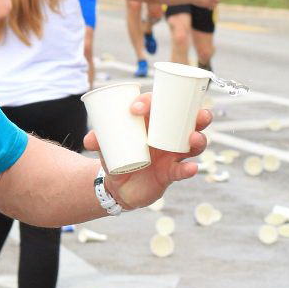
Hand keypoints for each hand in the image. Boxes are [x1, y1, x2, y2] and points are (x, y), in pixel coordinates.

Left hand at [83, 93, 211, 208]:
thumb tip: (89, 139)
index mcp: (152, 123)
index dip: (150, 102)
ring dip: (198, 140)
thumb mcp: (105, 147)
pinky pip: (183, 170)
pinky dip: (188, 170)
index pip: (157, 105)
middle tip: (198, 114)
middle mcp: (167, 136)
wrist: (117, 185)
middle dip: (197, 116)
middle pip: (188, 122)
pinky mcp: (171, 173)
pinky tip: (191, 168)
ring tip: (194, 138)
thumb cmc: (115, 155)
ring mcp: (172, 154)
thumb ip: (98, 141)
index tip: (136, 109)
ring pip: (193, 145)